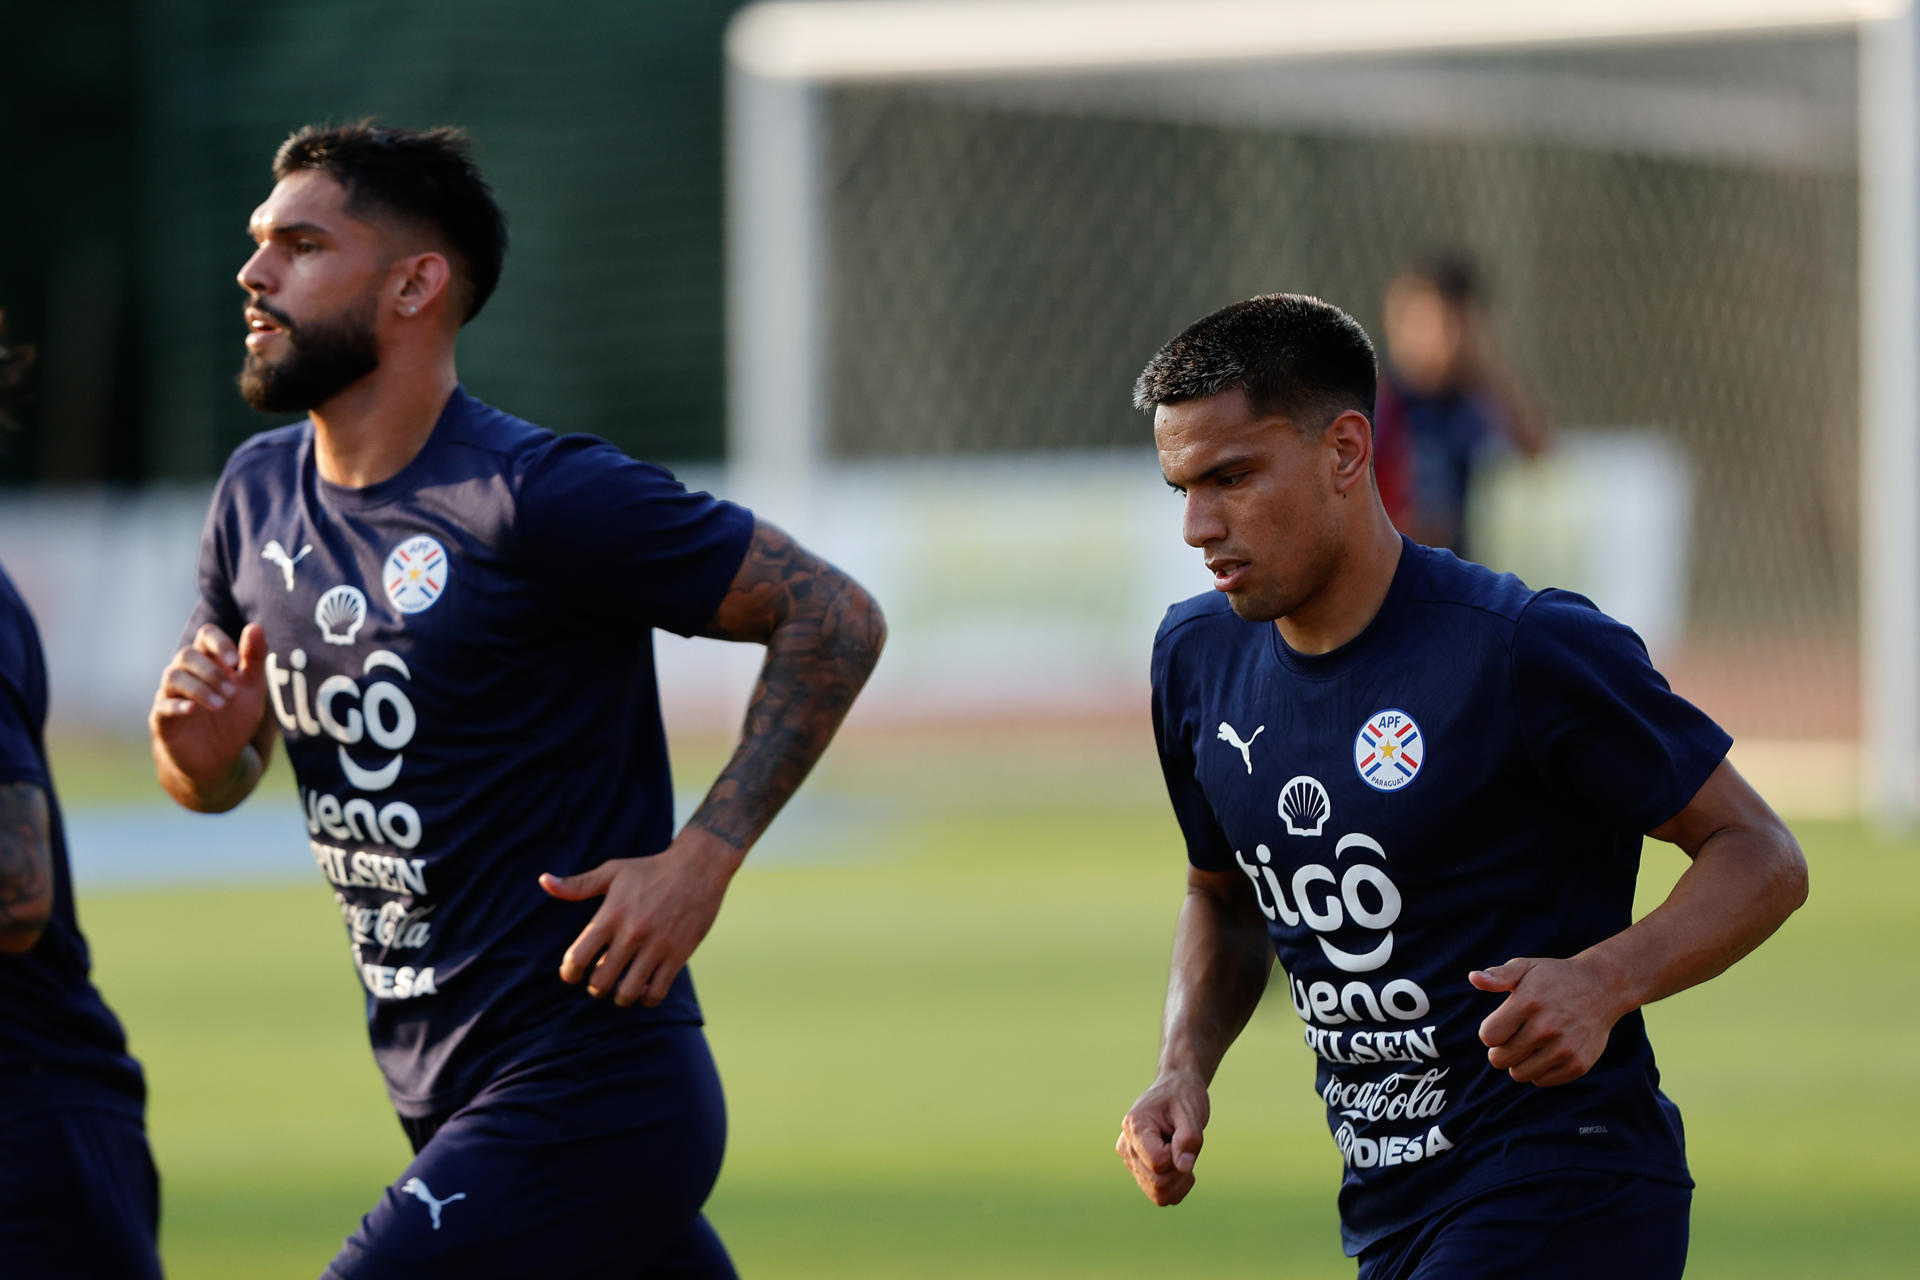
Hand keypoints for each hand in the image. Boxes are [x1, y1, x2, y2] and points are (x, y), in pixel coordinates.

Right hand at [151, 623, 269, 788]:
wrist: (220, 758)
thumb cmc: (235, 717)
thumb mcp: (253, 689)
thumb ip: (255, 659)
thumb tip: (255, 626)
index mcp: (210, 661)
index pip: (206, 635)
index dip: (219, 643)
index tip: (235, 662)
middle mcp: (187, 673)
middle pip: (187, 654)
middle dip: (211, 671)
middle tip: (232, 692)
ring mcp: (171, 695)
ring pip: (173, 676)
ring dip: (199, 688)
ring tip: (221, 704)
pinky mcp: (162, 719)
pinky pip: (161, 706)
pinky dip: (177, 705)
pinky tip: (192, 710)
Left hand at [539, 831, 742, 1007]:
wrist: (698, 867)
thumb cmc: (650, 869)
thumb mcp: (613, 872)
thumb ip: (578, 884)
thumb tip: (543, 881)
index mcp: (611, 914)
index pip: (578, 957)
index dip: (569, 973)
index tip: (573, 974)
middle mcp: (632, 933)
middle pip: (601, 981)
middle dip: (595, 988)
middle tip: (600, 982)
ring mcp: (657, 945)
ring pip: (628, 992)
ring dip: (621, 996)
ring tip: (622, 989)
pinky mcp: (679, 954)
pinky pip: (657, 991)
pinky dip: (647, 998)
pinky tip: (645, 988)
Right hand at [1116, 1069, 1209, 1205]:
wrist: (1176, 1090)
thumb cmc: (1183, 1097)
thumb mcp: (1191, 1112)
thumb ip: (1188, 1138)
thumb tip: (1185, 1167)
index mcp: (1135, 1126)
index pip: (1158, 1162)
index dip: (1178, 1155)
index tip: (1182, 1135)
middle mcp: (1127, 1146)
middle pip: (1158, 1183)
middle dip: (1181, 1171)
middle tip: (1186, 1146)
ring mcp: (1131, 1161)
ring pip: (1158, 1194)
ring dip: (1179, 1181)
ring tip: (1183, 1155)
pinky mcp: (1139, 1171)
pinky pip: (1160, 1196)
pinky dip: (1177, 1187)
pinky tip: (1180, 1165)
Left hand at [1470, 955, 1625, 1086]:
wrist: (1603, 988)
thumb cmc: (1555, 978)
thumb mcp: (1526, 967)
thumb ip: (1498, 975)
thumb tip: (1473, 978)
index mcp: (1528, 1003)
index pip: (1489, 1036)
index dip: (1490, 1032)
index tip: (1501, 1024)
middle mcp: (1547, 1027)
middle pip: (1501, 1059)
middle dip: (1500, 1050)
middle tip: (1512, 1037)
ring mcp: (1565, 1048)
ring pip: (1519, 1074)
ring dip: (1519, 1062)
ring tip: (1530, 1044)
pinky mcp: (1578, 1064)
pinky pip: (1542, 1080)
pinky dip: (1539, 1070)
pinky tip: (1548, 1051)